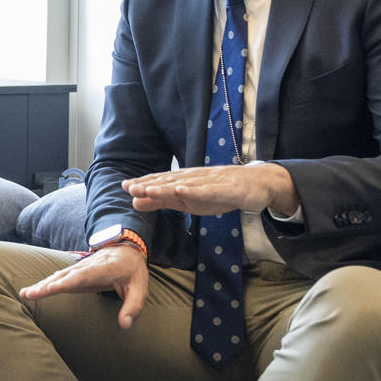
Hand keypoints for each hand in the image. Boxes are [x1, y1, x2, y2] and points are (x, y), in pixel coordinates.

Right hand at [20, 245, 150, 328]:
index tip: (50, 288)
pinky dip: (45, 283)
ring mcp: (80, 268)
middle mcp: (87, 267)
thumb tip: (125, 325)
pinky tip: (34, 290)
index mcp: (103, 270)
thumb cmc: (133, 271)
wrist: (127, 250)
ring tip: (25, 294)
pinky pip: (59, 277)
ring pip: (58, 276)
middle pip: (64, 276)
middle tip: (28, 294)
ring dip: (42, 284)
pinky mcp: (76, 272)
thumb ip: (133, 307)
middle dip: (46, 285)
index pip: (81, 277)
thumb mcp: (140, 289)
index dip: (65, 282)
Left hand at [123, 164, 298, 217]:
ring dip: (167, 187)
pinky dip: (195, 191)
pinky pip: (209, 191)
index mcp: (185, 181)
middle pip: (170, 181)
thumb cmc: (220, 191)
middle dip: (149, 184)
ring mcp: (211, 182)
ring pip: (186, 185)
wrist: (257, 184)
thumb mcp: (187, 200)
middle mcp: (195, 178)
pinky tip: (182, 191)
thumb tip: (134, 202)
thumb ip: (162, 202)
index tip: (123, 186)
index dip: (143, 184)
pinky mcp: (227, 189)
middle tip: (129, 187)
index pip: (161, 182)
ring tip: (149, 189)